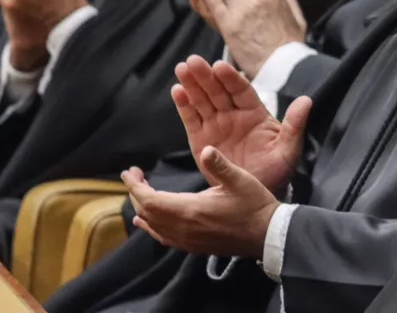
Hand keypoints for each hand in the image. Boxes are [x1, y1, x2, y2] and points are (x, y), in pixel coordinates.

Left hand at [122, 146, 278, 257]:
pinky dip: (151, 226)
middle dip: (136, 193)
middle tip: (135, 176)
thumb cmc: (255, 205)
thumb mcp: (240, 179)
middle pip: (148, 212)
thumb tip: (205, 149)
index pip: (150, 199)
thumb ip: (220, 165)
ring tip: (139, 193)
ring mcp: (188, 240)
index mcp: (191, 209)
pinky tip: (147, 221)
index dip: (135, 186)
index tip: (129, 172)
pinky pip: (163, 237)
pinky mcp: (194, 246)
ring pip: (153, 226)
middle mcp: (184, 228)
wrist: (267, 235)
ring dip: (143, 208)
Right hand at [171, 55, 309, 195]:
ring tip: (182, 69)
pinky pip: (191, 119)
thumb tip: (307, 100)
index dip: (231, 78)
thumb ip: (294, 125)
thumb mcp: (288, 149)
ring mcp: (216, 125)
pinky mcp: (201, 139)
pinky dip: (184, 105)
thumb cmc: (276, 170)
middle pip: (218, 90)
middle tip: (193, 61)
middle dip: (206, 76)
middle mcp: (233, 114)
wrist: (256, 194)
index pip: (241, 90)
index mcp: (254, 113)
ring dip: (192, 84)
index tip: (220, 66)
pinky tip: (177, 90)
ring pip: (202, 100)